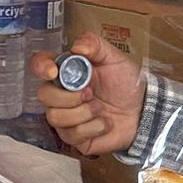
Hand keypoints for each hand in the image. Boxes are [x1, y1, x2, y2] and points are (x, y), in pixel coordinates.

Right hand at [30, 33, 144, 157]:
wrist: (143, 111)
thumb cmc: (127, 84)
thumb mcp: (115, 58)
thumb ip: (95, 45)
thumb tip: (76, 46)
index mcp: (67, 72)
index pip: (40, 64)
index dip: (40, 67)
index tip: (53, 72)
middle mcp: (62, 94)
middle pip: (43, 95)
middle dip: (69, 96)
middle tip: (91, 94)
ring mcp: (65, 117)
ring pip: (55, 117)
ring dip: (83, 113)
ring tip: (100, 109)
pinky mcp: (74, 137)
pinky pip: (72, 134)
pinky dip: (93, 128)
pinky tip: (104, 123)